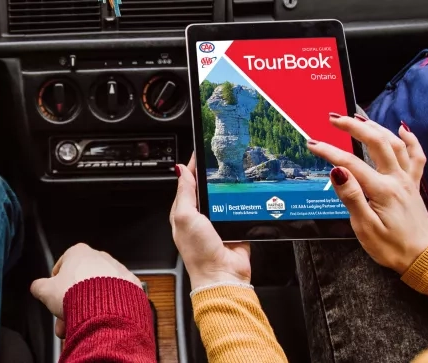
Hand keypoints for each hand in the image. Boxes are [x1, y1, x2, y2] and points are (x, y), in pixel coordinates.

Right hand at [30, 243, 140, 337]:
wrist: (105, 309)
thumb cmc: (77, 296)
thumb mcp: (46, 291)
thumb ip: (39, 287)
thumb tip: (36, 287)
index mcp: (79, 253)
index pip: (63, 266)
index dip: (56, 285)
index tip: (55, 297)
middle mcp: (100, 258)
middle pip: (81, 282)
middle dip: (71, 302)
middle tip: (65, 319)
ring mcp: (117, 270)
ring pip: (98, 291)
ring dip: (87, 307)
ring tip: (80, 325)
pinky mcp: (131, 285)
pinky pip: (115, 297)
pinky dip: (107, 308)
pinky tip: (99, 320)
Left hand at [171, 154, 251, 288]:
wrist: (223, 275)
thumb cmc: (199, 252)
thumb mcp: (185, 217)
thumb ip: (184, 193)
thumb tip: (181, 170)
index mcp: (184, 213)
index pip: (187, 184)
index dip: (193, 168)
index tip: (200, 153)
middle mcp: (200, 218)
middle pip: (207, 189)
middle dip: (213, 176)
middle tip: (221, 159)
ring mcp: (218, 223)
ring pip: (224, 197)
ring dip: (229, 188)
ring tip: (235, 172)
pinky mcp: (235, 228)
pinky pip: (239, 210)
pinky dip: (242, 202)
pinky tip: (246, 192)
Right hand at [306, 114, 427, 272]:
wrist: (424, 259)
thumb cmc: (391, 248)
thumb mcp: (365, 228)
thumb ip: (352, 198)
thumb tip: (337, 171)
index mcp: (382, 190)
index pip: (350, 163)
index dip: (329, 151)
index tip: (311, 143)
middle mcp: (397, 179)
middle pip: (376, 142)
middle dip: (354, 126)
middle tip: (334, 119)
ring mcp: (408, 180)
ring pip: (395, 144)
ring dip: (377, 127)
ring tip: (359, 117)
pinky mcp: (414, 185)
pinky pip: (416, 156)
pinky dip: (410, 140)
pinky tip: (402, 130)